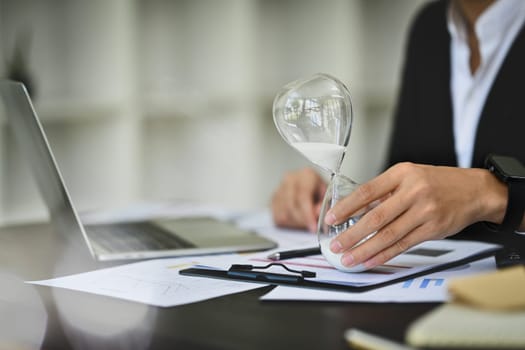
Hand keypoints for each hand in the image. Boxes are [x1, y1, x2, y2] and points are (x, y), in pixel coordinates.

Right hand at [271, 167, 326, 231]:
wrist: (313, 187)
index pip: (303, 196)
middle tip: (312, 227)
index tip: (313, 226)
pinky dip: (288, 223)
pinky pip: (277, 217)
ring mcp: (279, 189)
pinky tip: (297, 220)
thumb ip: (324, 205)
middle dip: (302, 221)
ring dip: (296, 223)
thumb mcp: (329, 197)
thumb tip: (316, 213)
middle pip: (291, 206)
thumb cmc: (321, 192)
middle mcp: (290, 179)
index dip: (308, 214)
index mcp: (306, 175)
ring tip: (306, 222)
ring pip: (283, 214)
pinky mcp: (273, 200)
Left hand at [325, 162, 506, 268]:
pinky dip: (385, 254)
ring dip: (365, 249)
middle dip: (352, 234)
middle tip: (336, 245)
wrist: (475, 190)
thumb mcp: (409, 175)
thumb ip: (385, 191)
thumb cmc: (438, 182)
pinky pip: (403, 244)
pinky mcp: (433, 229)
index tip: (331, 219)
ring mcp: (424, 211)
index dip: (346, 207)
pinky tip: (371, 260)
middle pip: (375, 217)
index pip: (367, 192)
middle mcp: (413, 191)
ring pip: (388, 235)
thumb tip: (356, 209)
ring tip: (349, 258)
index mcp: (402, 173)